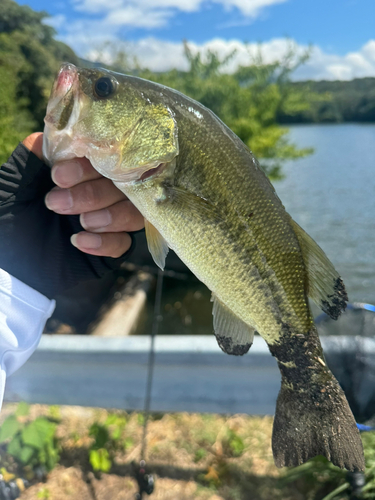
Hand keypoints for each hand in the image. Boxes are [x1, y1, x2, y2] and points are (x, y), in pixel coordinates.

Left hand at [0, 134, 143, 297]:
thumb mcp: (12, 189)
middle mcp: (101, 193)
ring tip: (79, 224)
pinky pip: (124, 243)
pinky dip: (106, 242)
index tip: (58, 177)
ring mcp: (110, 221)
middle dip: (91, 194)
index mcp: (82, 174)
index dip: (84, 167)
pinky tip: (79, 242)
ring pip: (132, 213)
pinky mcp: (113, 248)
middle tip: (56, 204)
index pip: (102, 160)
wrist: (13, 269)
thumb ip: (29, 161)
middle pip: (123, 186)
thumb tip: (46, 137)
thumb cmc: (11, 224)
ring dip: (108, 216)